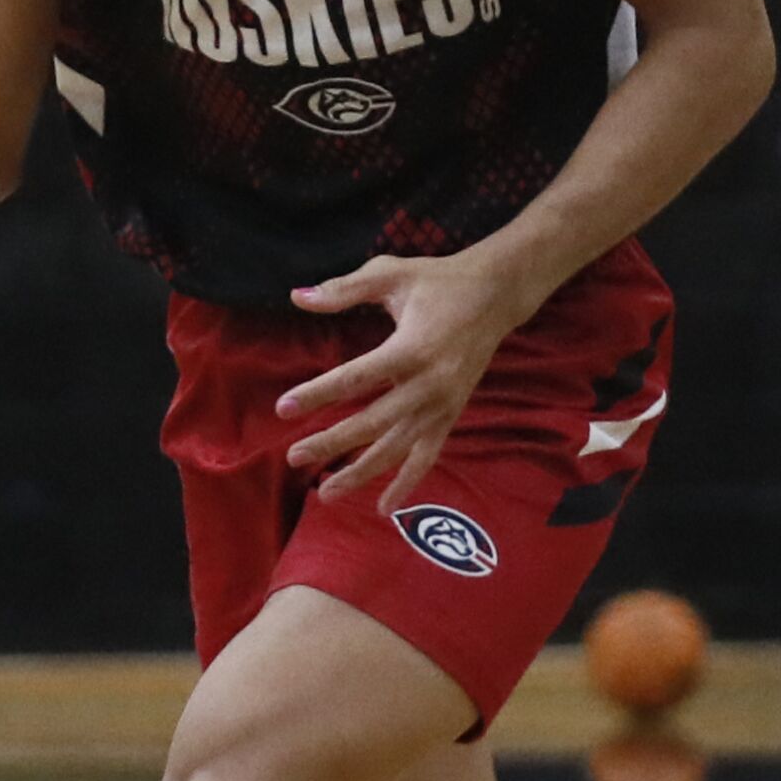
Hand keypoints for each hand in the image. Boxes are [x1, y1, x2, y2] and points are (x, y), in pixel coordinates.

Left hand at [276, 252, 529, 514]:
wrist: (496, 295)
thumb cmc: (438, 281)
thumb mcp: (391, 273)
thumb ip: (344, 289)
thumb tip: (298, 297)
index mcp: (411, 349)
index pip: (355, 378)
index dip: (317, 394)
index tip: (283, 408)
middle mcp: (428, 385)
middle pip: (372, 423)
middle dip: (331, 443)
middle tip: (293, 457)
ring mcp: (442, 406)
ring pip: (396, 450)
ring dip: (361, 473)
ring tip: (326, 494)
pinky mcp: (451, 416)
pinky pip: (426, 457)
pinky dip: (406, 484)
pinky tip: (383, 508)